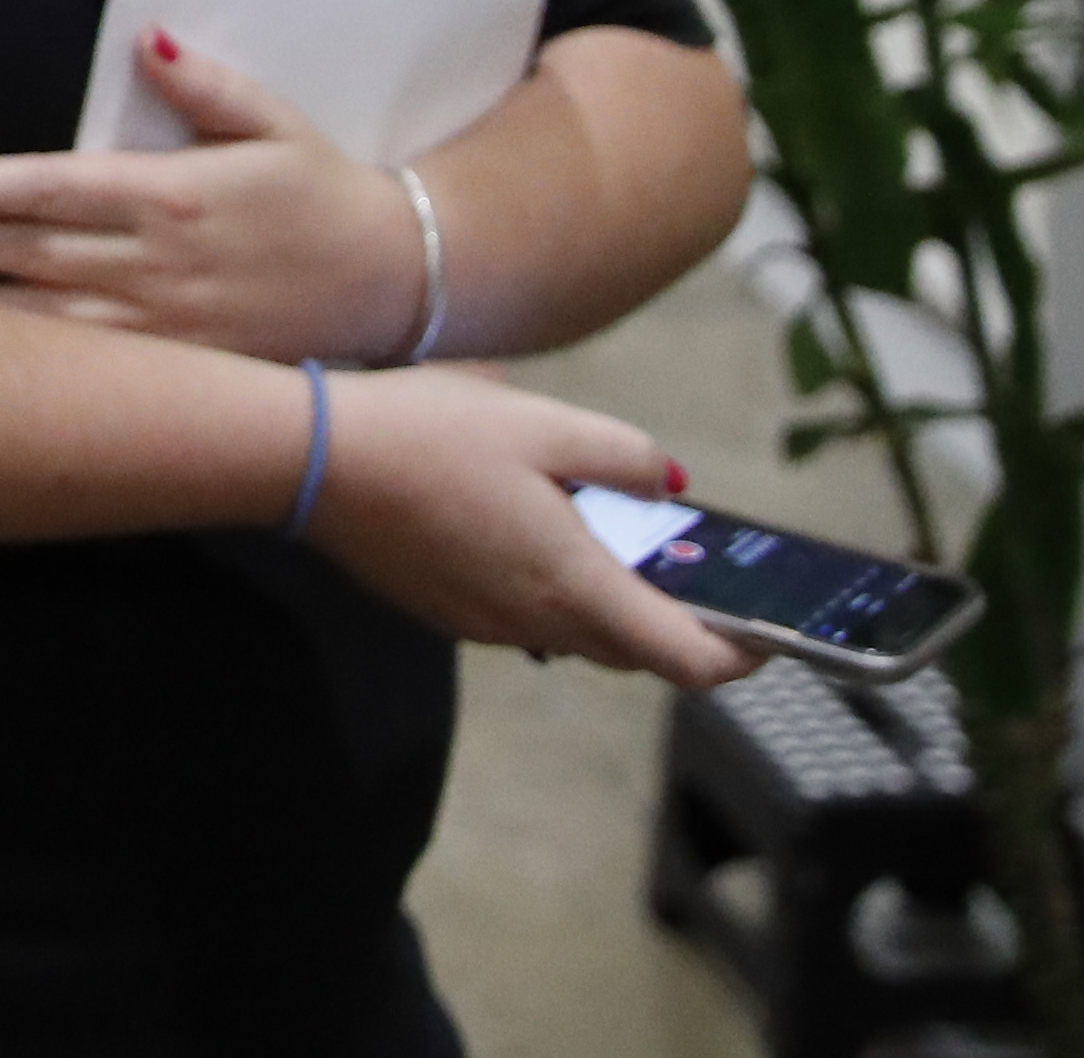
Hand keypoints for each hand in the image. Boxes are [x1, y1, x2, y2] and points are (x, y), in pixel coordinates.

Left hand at [0, 30, 424, 363]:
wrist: (400, 284)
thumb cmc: (326, 195)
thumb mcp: (275, 123)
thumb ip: (204, 83)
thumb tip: (146, 37)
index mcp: (171, 196)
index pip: (51, 188)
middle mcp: (157, 264)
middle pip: (27, 253)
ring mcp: (163, 325)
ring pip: (43, 317)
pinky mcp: (177, 367)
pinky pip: (84, 366)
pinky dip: (22, 358)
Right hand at [302, 364, 754, 687]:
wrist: (310, 459)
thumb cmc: (426, 436)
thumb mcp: (543, 422)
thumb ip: (624, 456)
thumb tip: (669, 487)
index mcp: (575, 585)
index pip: (689, 661)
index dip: (744, 655)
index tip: (772, 632)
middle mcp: (536, 621)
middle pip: (636, 649)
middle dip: (677, 618)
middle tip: (690, 561)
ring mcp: (485, 624)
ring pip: (577, 629)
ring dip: (608, 597)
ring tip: (606, 529)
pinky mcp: (447, 611)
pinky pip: (523, 612)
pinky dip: (551, 585)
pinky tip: (525, 522)